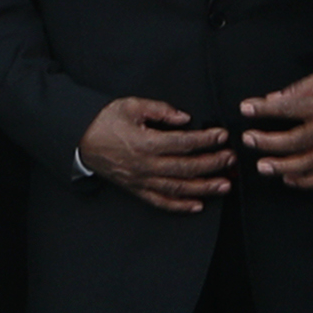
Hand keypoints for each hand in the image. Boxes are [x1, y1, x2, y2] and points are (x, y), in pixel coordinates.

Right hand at [80, 97, 234, 208]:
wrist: (80, 139)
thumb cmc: (104, 121)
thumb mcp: (131, 106)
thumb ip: (160, 110)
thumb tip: (184, 118)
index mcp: (145, 142)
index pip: (183, 143)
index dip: (205, 139)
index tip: (221, 136)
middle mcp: (145, 165)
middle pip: (186, 167)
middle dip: (213, 163)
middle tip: (231, 159)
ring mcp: (141, 180)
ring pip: (178, 188)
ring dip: (204, 187)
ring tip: (225, 185)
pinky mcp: (136, 189)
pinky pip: (161, 202)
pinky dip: (180, 206)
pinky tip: (198, 205)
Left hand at [238, 68, 312, 189]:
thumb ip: (298, 89)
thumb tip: (273, 98)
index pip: (288, 108)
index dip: (264, 109)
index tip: (247, 108)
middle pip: (294, 140)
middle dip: (268, 142)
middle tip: (248, 139)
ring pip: (307, 163)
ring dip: (282, 167)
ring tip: (262, 166)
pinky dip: (306, 181)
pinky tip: (289, 180)